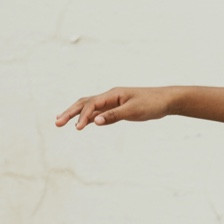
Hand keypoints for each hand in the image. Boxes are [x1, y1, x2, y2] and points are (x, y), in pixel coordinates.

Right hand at [55, 86, 173, 129]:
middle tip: (57, 122)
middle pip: (84, 103)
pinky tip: (82, 123)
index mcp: (112, 95)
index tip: (77, 128)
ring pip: (90, 107)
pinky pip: (99, 112)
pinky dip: (89, 117)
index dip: (83, 116)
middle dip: (70, 112)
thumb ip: (114, 115)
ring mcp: (113, 102)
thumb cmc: (152, 104)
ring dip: (76, 114)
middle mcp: (110, 97)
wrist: (166, 100)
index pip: (92, 105)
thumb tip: (95, 121)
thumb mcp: (134, 111)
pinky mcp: (117, 108)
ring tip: (62, 121)